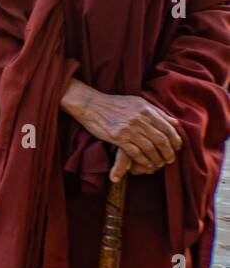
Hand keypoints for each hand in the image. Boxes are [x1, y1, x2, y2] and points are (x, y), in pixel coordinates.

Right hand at [60, 79, 182, 181]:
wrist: (91, 104)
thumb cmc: (115, 103)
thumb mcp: (138, 103)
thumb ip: (157, 112)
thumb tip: (175, 122)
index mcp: (146, 110)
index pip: (168, 128)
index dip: (175, 140)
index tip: (177, 148)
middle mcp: (139, 119)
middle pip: (161, 140)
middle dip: (169, 152)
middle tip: (170, 159)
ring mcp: (128, 129)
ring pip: (150, 148)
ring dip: (157, 159)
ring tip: (159, 163)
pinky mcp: (118, 137)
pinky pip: (135, 152)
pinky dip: (143, 160)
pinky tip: (146, 164)